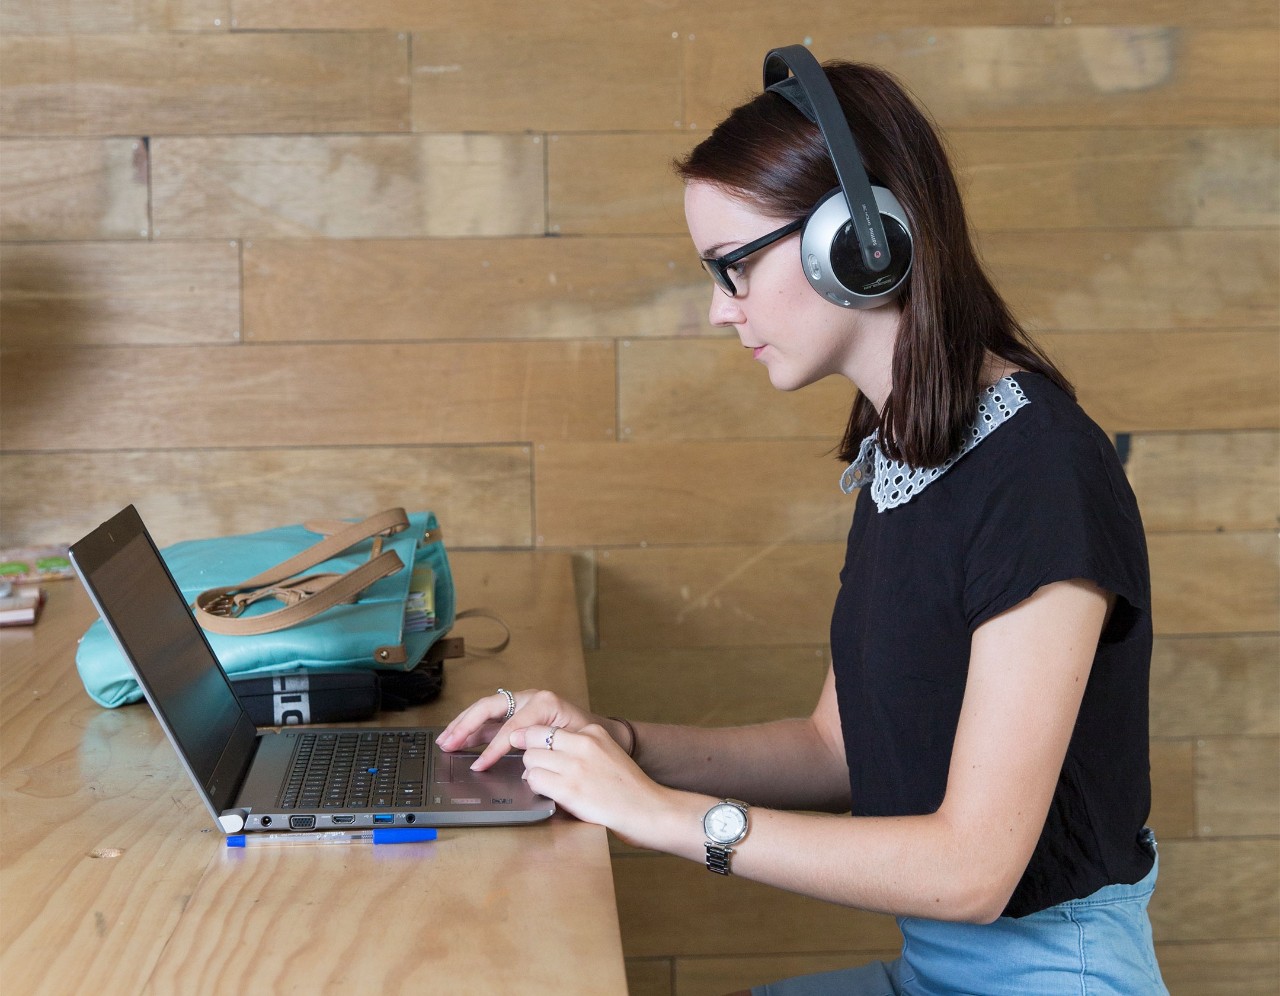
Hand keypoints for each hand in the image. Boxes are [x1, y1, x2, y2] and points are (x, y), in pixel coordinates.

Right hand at [436, 688, 600, 770]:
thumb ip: (547, 745)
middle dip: (466, 725)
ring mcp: (522, 703)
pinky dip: (474, 728)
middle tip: (448, 743)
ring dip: (464, 724)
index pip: (510, 726)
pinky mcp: (518, 712)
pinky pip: (491, 718)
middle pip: (490, 708)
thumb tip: (521, 759)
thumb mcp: (573, 741)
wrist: (600, 731)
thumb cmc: (589, 736)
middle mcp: (529, 698)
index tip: (480, 765)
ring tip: (445, 740)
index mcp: (543, 703)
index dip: (493, 748)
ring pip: (486, 710)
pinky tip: (460, 739)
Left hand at [514, 723, 680, 848]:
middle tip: (541, 769)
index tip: (533, 749)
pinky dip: (536, 788)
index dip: (534, 740)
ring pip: (529, 759)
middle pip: (533, 739)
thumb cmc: (629, 789)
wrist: (650, 810)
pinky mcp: (569, 789)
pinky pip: (534, 780)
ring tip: (548, 784)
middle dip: (532, 755)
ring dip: (533, 773)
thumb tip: (548, 749)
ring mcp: (575, 765)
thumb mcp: (609, 753)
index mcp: (593, 732)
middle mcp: (583, 743)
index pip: (547, 727)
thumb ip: (582, 747)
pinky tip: (550, 794)